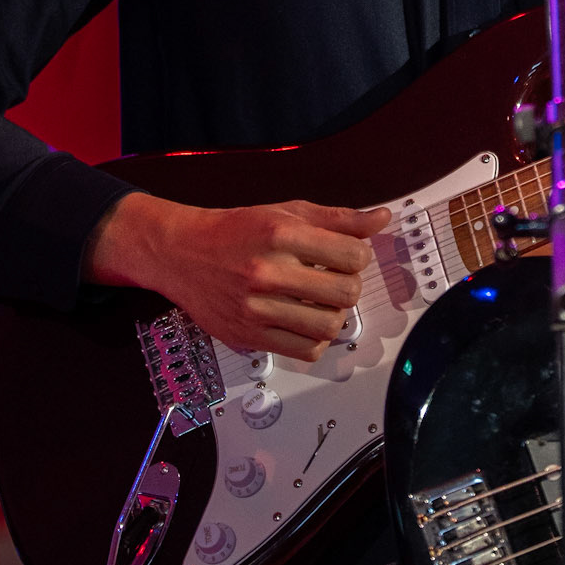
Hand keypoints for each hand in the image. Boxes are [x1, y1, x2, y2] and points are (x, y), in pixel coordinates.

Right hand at [84, 193, 391, 360]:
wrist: (182, 254)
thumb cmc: (236, 230)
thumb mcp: (286, 212)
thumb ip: (338, 219)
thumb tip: (382, 219)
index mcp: (281, 235)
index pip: (352, 256)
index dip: (359, 257)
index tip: (347, 256)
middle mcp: (268, 272)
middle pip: (345, 294)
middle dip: (349, 286)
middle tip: (335, 279)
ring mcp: (256, 309)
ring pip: (328, 327)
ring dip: (334, 315)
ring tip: (320, 301)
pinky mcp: (249, 336)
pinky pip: (305, 351)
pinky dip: (315, 339)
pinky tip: (305, 320)